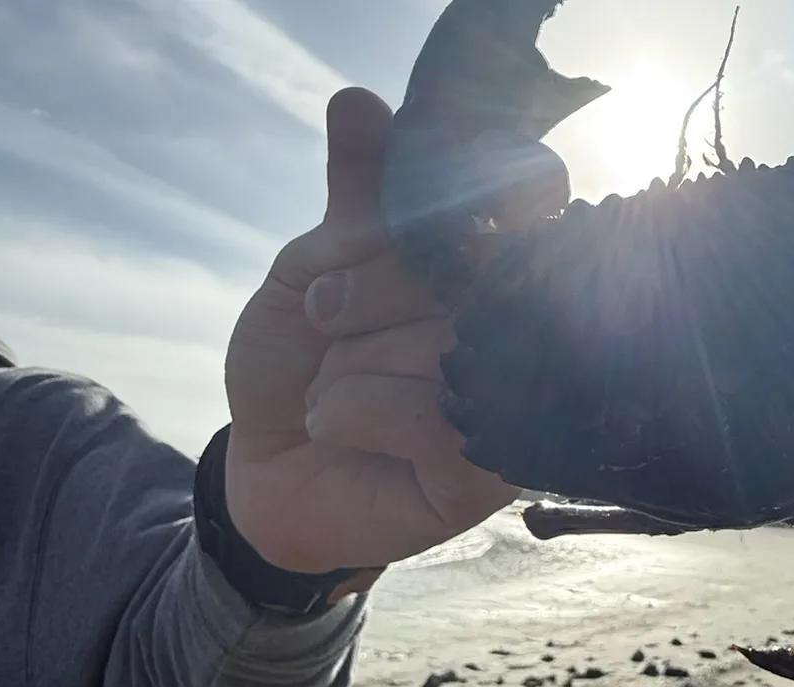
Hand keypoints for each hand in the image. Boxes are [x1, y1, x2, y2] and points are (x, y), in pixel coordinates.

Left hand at [223, 88, 530, 591]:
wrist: (266, 467)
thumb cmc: (301, 365)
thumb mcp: (315, 268)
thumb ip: (353, 200)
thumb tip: (359, 103)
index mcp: (492, 266)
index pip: (527, 191)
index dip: (466, 189)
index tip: (385, 225)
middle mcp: (519, 333)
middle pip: (474, 266)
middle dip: (367, 288)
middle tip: (327, 319)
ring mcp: (511, 406)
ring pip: (441, 344)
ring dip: (349, 362)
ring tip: (329, 388)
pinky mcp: (489, 477)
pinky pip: (427, 416)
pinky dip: (353, 412)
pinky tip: (334, 427)